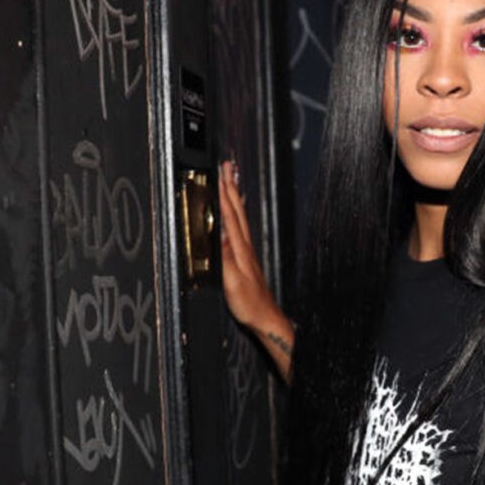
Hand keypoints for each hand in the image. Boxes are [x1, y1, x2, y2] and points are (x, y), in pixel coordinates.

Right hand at [218, 161, 292, 379]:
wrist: (266, 318)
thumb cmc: (249, 303)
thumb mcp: (232, 282)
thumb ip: (225, 256)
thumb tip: (218, 232)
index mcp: (240, 249)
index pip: (229, 216)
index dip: (223, 194)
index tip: (218, 174)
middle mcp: (245, 246)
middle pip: (237, 210)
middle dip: (231, 186)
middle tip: (227, 166)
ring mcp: (247, 251)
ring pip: (241, 216)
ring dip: (235, 196)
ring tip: (232, 179)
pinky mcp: (246, 258)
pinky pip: (241, 227)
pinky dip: (237, 213)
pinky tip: (236, 212)